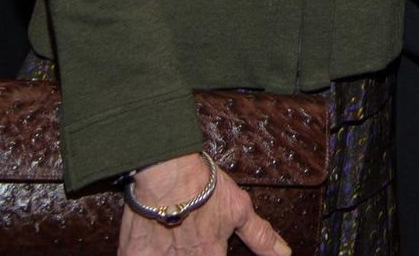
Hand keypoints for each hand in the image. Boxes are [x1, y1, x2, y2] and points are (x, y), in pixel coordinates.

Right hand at [118, 152, 290, 255]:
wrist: (168, 171)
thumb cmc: (204, 186)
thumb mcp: (239, 208)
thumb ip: (261, 236)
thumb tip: (284, 254)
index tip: (209, 250)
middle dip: (189, 253)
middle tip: (187, 239)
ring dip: (170, 254)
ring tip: (172, 241)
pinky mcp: (133, 255)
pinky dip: (143, 254)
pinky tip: (150, 246)